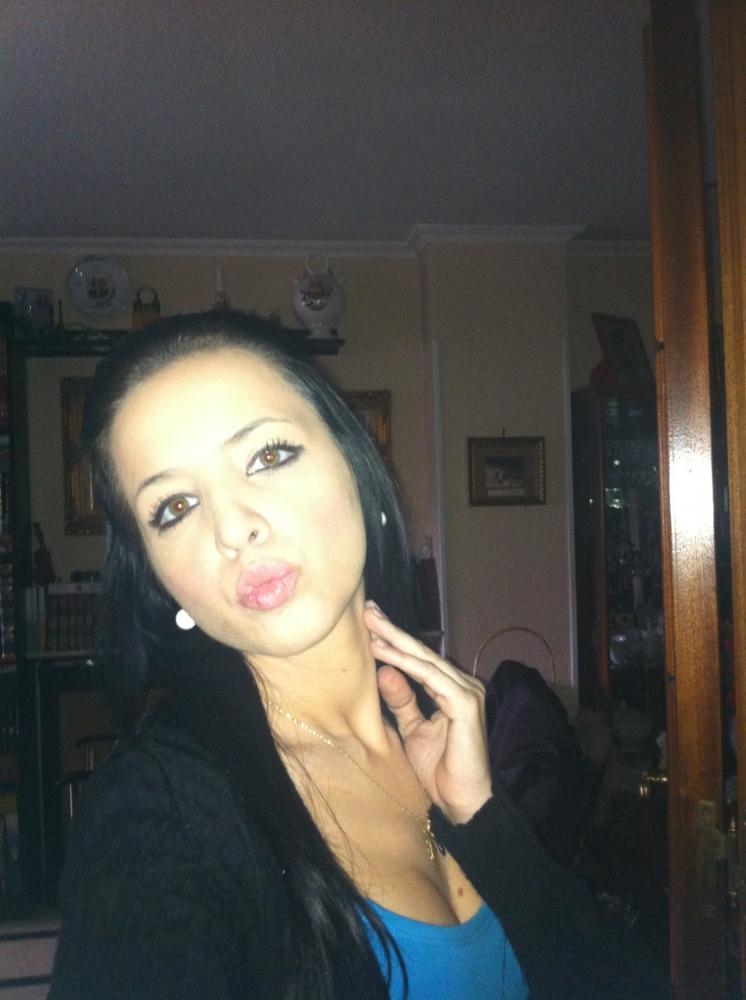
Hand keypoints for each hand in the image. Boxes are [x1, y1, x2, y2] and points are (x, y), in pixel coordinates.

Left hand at [363, 601, 491, 824]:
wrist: (462, 803)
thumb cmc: (440, 770)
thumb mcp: (413, 730)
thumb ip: (401, 700)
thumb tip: (382, 671)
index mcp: (452, 690)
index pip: (420, 659)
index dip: (395, 640)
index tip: (369, 623)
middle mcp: (463, 685)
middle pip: (422, 652)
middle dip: (393, 630)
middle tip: (368, 609)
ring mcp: (467, 692)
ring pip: (425, 660)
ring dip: (395, 642)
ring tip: (371, 626)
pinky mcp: (465, 704)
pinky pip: (430, 677)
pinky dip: (405, 664)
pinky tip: (384, 654)